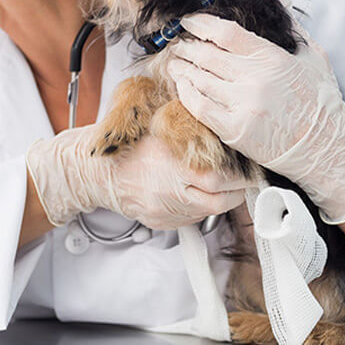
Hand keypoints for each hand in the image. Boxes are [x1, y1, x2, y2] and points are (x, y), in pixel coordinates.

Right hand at [25, 125, 253, 229]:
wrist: (97, 174)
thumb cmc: (126, 147)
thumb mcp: (158, 127)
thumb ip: (188, 127)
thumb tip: (221, 122)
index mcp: (172, 165)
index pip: (219, 177)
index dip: (239, 174)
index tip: (248, 166)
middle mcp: (170, 192)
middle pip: (220, 200)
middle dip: (236, 190)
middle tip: (243, 178)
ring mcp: (166, 211)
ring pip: (209, 213)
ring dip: (220, 199)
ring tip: (222, 184)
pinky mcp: (162, 223)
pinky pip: (191, 220)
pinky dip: (200, 207)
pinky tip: (195, 193)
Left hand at [164, 0, 344, 223]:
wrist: (325, 146)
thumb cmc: (321, 101)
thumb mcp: (314, 56)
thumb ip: (292, 26)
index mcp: (271, 57)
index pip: (226, 32)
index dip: (202, 23)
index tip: (189, 22)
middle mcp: (254, 79)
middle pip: (206, 54)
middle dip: (187, 47)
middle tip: (178, 45)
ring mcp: (243, 105)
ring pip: (199, 80)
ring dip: (182, 69)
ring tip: (174, 64)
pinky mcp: (235, 130)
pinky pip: (199, 107)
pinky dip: (186, 94)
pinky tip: (182, 87)